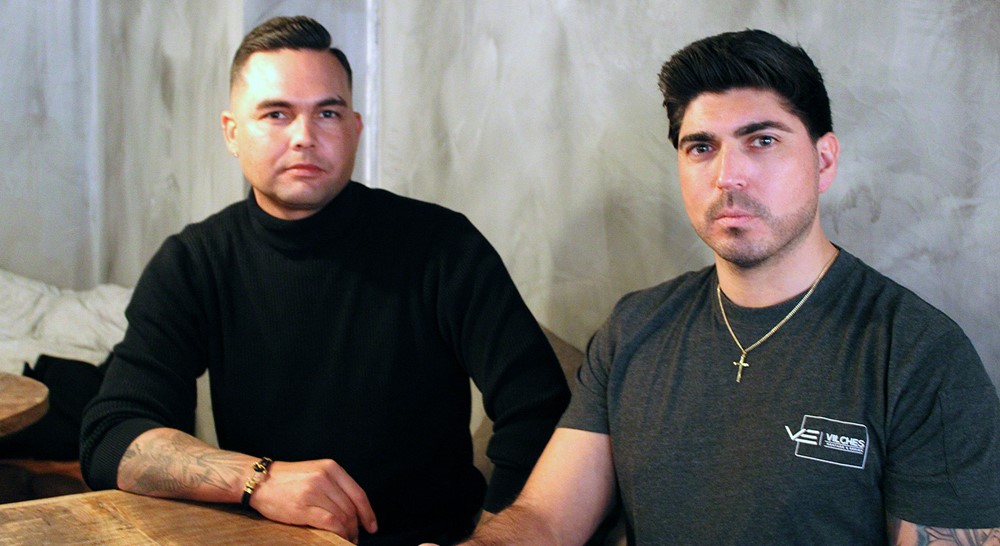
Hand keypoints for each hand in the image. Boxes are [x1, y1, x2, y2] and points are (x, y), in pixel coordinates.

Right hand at [249, 459, 377, 542]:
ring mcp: (314, 491)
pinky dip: (338, 534)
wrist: (260, 481)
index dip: (368, 513)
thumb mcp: (315, 473)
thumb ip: (334, 486)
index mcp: (331, 468)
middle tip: (355, 538)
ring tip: (346, 540)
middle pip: (351, 508)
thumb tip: (354, 511)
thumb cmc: (287, 481)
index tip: (372, 526)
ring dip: (348, 533)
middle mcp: (325, 477)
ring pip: (343, 516)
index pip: (358, 494)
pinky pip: (331, 523)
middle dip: (356, 527)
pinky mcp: (303, 507)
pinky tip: (337, 539)